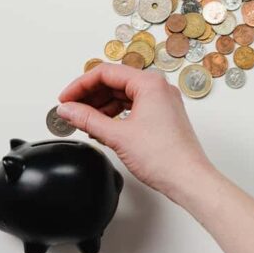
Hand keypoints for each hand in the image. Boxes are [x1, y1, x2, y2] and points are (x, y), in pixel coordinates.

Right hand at [56, 63, 213, 198]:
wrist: (188, 179)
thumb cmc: (164, 157)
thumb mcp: (117, 135)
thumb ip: (87, 119)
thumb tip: (68, 110)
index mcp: (150, 83)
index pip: (106, 73)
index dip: (80, 85)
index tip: (65, 99)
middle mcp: (159, 88)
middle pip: (115, 82)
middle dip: (89, 96)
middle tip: (70, 110)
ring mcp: (162, 102)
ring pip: (123, 95)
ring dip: (101, 106)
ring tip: (83, 120)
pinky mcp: (163, 116)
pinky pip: (133, 107)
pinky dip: (115, 115)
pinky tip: (102, 126)